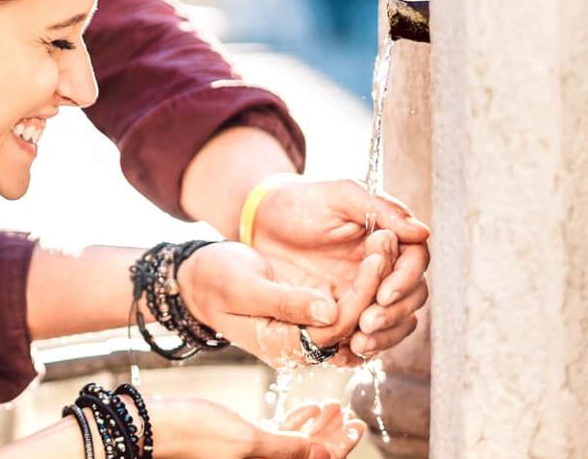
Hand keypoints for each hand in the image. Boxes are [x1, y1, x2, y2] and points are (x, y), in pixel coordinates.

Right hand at [148, 396, 365, 458]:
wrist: (150, 426)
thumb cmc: (193, 432)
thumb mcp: (246, 440)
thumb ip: (287, 448)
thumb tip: (327, 455)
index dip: (339, 446)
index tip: (357, 424)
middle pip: (308, 456)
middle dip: (331, 436)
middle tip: (349, 413)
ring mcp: (249, 456)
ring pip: (293, 446)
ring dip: (314, 428)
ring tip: (330, 406)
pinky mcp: (236, 444)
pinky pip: (275, 439)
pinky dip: (291, 424)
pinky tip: (302, 408)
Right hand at [178, 233, 395, 368]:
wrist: (199, 279)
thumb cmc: (214, 280)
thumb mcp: (243, 287)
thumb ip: (284, 302)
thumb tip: (328, 310)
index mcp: (284, 344)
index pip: (337, 326)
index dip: (362, 293)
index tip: (375, 256)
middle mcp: (303, 345)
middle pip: (355, 323)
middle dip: (376, 284)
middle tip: (388, 242)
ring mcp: (310, 332)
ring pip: (358, 317)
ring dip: (376, 283)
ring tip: (387, 244)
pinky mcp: (314, 316)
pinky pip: (350, 306)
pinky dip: (366, 283)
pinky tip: (377, 255)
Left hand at [252, 179, 430, 361]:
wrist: (262, 224)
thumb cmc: (301, 203)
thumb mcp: (338, 195)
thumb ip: (378, 208)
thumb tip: (422, 232)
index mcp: (391, 239)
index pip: (415, 262)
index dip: (404, 280)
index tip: (383, 292)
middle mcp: (386, 268)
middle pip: (412, 297)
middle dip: (394, 313)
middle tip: (367, 320)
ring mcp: (368, 292)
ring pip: (396, 321)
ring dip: (385, 336)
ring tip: (358, 341)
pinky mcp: (348, 312)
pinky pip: (368, 335)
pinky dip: (364, 346)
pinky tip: (347, 352)